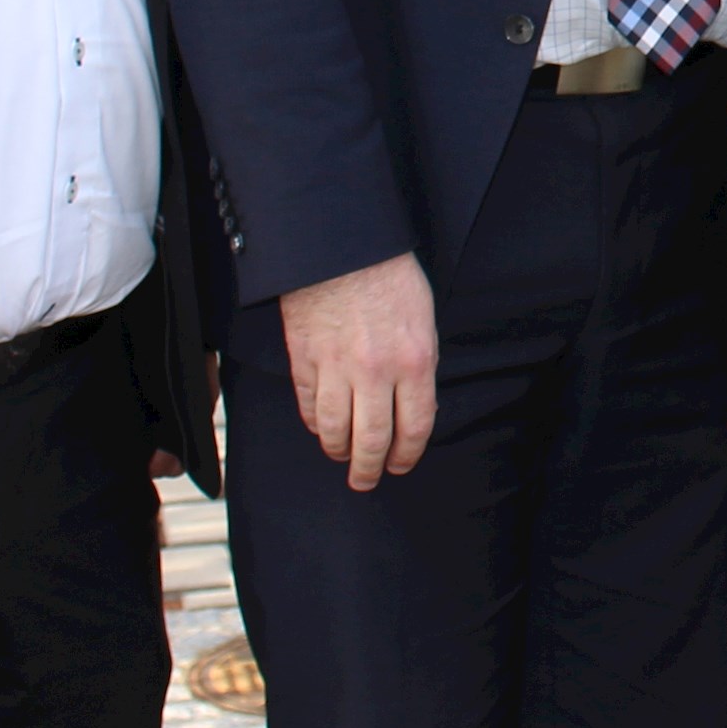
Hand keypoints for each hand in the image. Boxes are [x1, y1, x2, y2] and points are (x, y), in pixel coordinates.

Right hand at [280, 252, 437, 489]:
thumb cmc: (389, 275)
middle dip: (371, 468)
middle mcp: (377, 372)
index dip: (408, 454)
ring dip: (339, 452)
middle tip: (367, 481)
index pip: (416, 427)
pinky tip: (320, 428)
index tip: (401, 465)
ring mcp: (337, 369)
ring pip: (335, 430)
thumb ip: (419, 365)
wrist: (341, 246)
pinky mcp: (304, 360)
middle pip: (373, 439)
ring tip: (342, 458)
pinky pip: (309, 406)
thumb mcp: (422, 319)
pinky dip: (314, 423)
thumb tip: (414, 406)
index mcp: (415, 361)